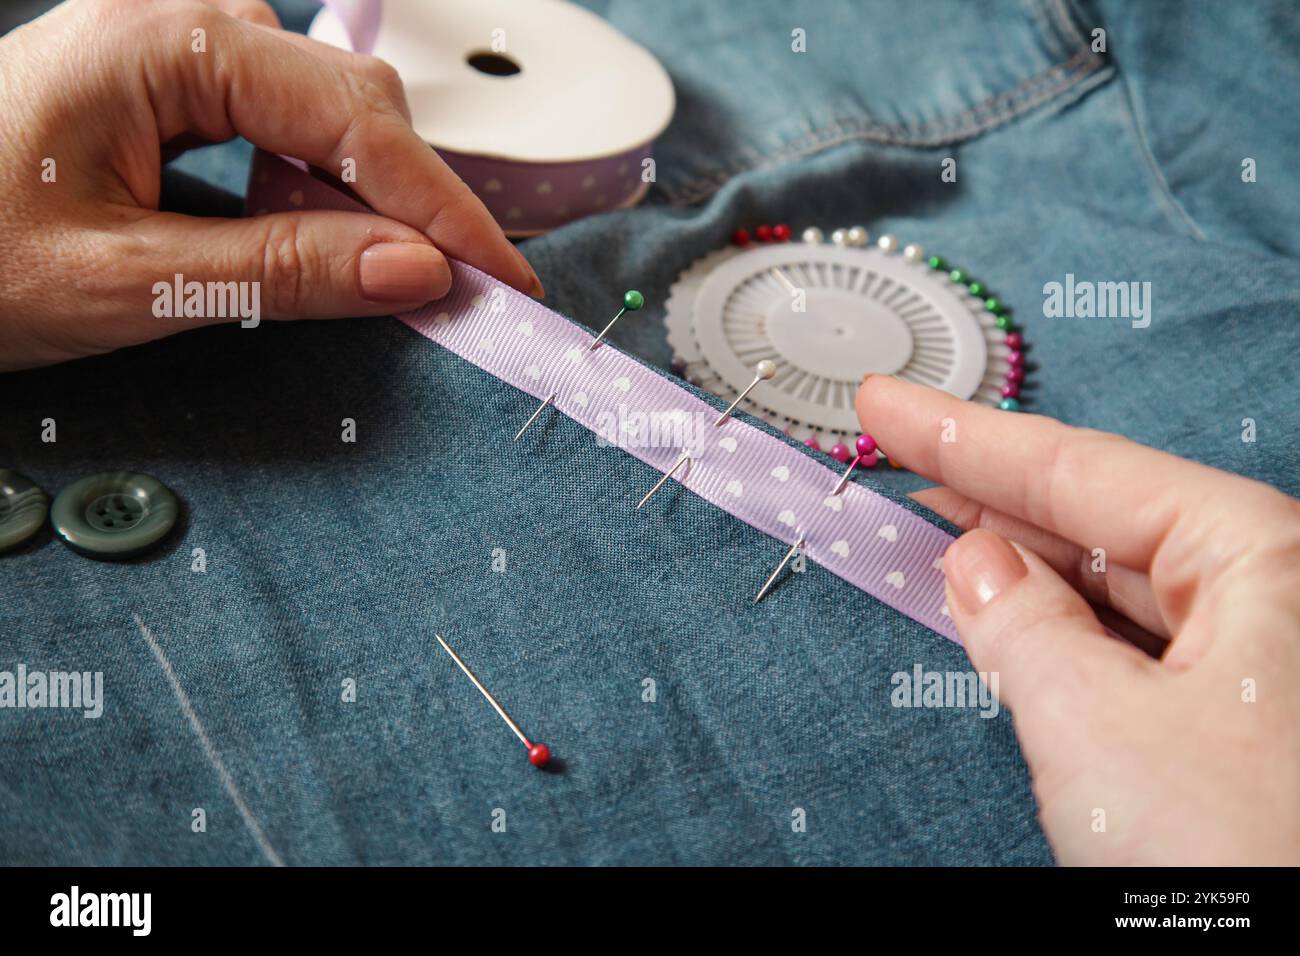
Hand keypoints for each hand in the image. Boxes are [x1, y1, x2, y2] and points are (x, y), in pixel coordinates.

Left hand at [0, 0, 541, 370]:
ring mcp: (176, 48)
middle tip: (452, 294)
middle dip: (412, 203)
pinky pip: (285, 126)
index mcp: (162, 41)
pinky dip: (319, 193)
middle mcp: (179, 22)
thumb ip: (280, 273)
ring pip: (327, 113)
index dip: (441, 208)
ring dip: (365, 201)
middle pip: (351, 102)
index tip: (501, 278)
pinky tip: (314, 245)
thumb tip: (415, 271)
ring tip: (370, 280)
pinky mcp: (174, 85)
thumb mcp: (129, 283)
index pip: (352, 119)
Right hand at [857, 375, 1299, 864]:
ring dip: (1017, 567)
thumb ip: (1018, 626)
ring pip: (1114, 585)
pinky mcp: (1244, 719)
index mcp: (1265, 557)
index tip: (888, 406)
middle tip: (894, 460)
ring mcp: (1264, 658)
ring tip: (930, 536)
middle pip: (1100, 518)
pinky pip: (1131, 646)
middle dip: (989, 494)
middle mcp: (1276, 593)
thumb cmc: (1244, 862)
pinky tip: (1003, 616)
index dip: (964, 435)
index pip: (1080, 470)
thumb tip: (974, 562)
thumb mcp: (1095, 728)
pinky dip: (1056, 631)